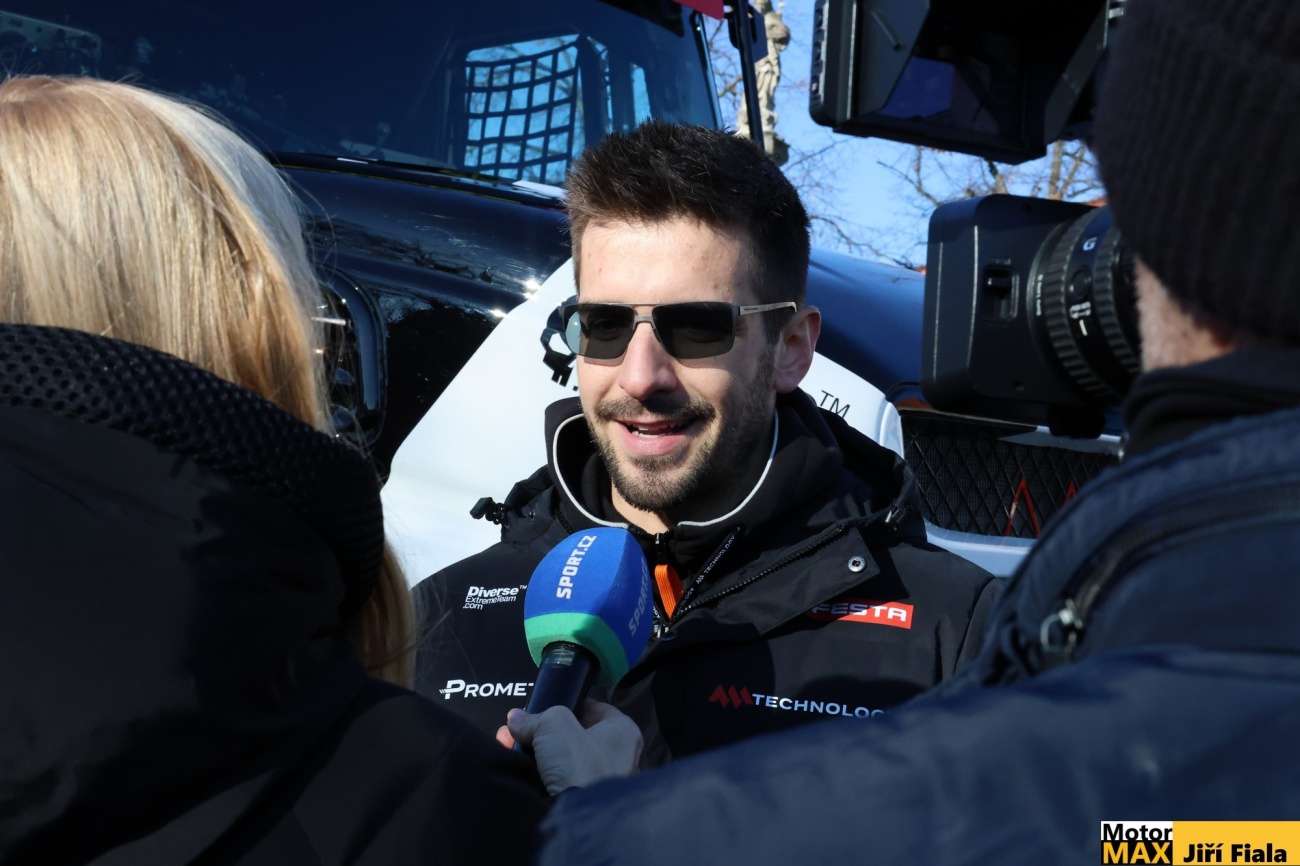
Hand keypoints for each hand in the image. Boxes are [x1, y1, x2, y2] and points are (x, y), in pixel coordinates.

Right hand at [495, 700, 642, 794]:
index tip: (544, 706)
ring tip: (509, 745)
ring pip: (562, 759)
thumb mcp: (554, 725)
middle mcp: (618, 757)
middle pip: (573, 735)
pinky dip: (537, 774)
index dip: (567, 704)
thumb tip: (516, 719)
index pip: (595, 708)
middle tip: (519, 729)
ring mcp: (601, 782)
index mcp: (623, 732)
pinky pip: (557, 781)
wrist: (578, 821)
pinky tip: (517, 768)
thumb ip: (535, 717)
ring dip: (535, 752)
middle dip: (542, 732)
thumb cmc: (579, 764)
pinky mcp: (584, 802)